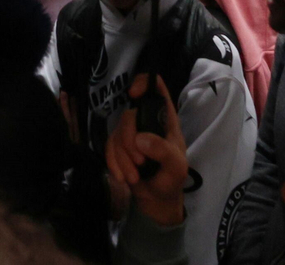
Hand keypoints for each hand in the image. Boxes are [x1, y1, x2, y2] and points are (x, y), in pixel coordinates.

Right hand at [105, 76, 188, 227]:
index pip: (155, 88)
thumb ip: (163, 151)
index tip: (133, 95)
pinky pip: (108, 147)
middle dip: (130, 142)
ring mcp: (131, 133)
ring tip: (134, 177)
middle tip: (140, 163)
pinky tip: (123, 177)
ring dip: (123, 158)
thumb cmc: (172, 179)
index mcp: (165, 118)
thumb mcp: (176, 167)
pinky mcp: (118, 147)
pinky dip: (113, 163)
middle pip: (129, 115)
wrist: (157, 201)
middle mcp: (146, 121)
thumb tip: (140, 139)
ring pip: (117, 133)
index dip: (144, 84)